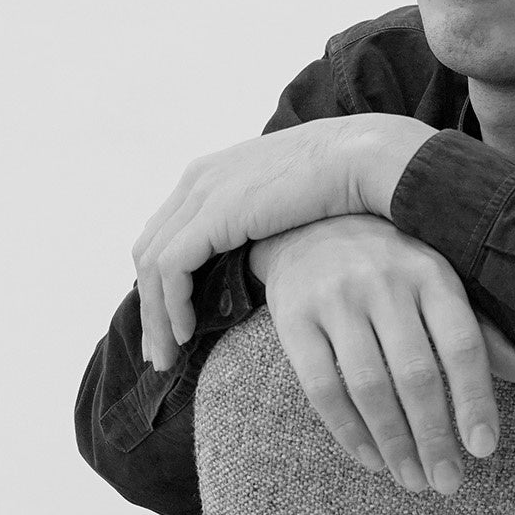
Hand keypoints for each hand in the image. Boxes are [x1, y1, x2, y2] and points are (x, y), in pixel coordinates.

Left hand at [133, 115, 434, 371]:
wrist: (365, 158)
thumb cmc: (343, 187)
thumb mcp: (286, 206)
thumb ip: (261, 228)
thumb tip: (262, 267)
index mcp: (212, 174)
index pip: (166, 235)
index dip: (161, 285)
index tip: (172, 329)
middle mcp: (198, 179)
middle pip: (149, 250)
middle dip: (150, 307)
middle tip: (161, 352)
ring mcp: (202, 193)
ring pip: (151, 264)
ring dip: (157, 316)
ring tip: (171, 356)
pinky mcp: (214, 214)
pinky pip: (171, 269)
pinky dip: (172, 305)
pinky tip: (188, 333)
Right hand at [249, 215, 514, 496]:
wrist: (307, 220)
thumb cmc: (389, 263)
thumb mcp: (437, 282)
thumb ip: (480, 329)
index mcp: (431, 273)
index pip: (461, 344)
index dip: (475, 399)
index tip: (483, 449)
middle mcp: (384, 281)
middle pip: (416, 373)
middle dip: (434, 437)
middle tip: (446, 482)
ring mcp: (336, 298)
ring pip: (369, 386)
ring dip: (394, 443)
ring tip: (413, 480)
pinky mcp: (294, 317)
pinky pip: (321, 387)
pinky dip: (348, 431)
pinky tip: (371, 458)